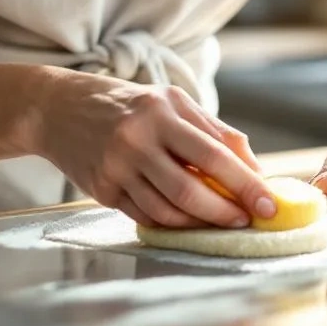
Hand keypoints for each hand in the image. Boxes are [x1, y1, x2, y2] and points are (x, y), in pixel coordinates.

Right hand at [37, 74, 275, 229]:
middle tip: (246, 222)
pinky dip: (171, 223)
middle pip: (191, 190)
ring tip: (219, 222)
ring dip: (199, 223)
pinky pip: (145, 216)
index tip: (269, 204)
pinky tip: (187, 220)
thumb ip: (213, 131)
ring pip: (167, 211)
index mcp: (161, 112)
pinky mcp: (101, 189)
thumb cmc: (126, 104)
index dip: (246, 184)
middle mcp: (137, 140)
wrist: (57, 108)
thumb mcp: (170, 102)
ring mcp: (116, 167)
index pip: (214, 155)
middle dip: (225, 212)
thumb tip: (253, 167)